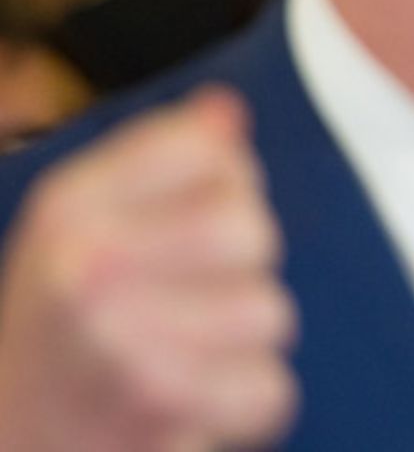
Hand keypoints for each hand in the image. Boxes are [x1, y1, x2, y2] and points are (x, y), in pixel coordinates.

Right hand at [0, 87, 297, 450]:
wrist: (19, 442)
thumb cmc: (64, 334)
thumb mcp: (85, 230)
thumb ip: (161, 159)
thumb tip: (226, 112)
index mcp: (68, 209)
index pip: (211, 152)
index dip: (225, 187)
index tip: (180, 229)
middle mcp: (86, 267)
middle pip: (252, 229)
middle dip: (241, 270)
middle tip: (183, 306)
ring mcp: (119, 342)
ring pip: (271, 312)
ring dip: (241, 345)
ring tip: (179, 360)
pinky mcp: (163, 407)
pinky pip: (271, 386)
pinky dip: (243, 405)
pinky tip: (191, 407)